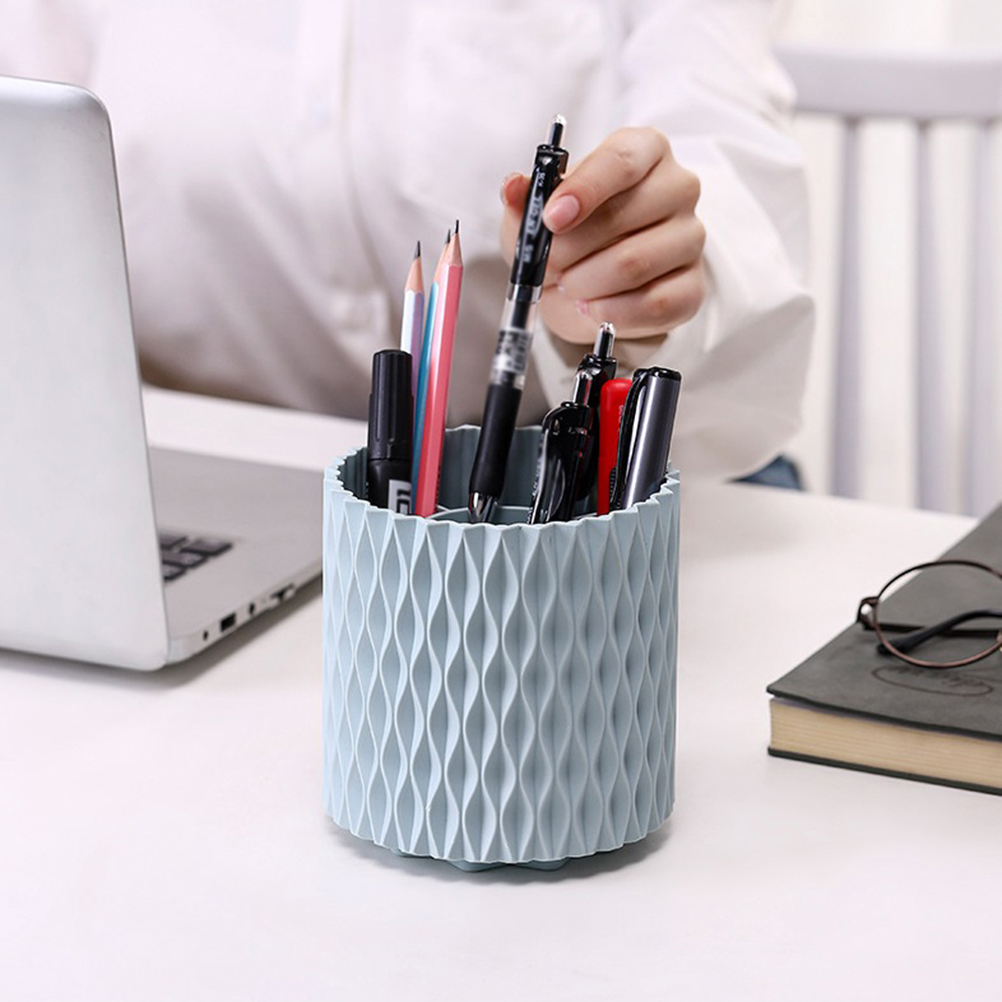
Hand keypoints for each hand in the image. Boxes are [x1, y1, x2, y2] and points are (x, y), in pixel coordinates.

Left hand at [500, 127, 705, 344]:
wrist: (591, 286)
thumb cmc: (571, 236)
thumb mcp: (539, 213)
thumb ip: (526, 198)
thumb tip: (514, 187)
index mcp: (644, 151)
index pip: (621, 160)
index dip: (583, 190)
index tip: (551, 219)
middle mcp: (678, 187)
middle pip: (623, 217)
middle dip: (570, 250)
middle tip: (548, 265)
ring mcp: (690, 237)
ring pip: (634, 264)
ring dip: (585, 284)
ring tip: (569, 286)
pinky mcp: (692, 286)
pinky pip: (653, 304)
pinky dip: (610, 312)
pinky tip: (592, 307)